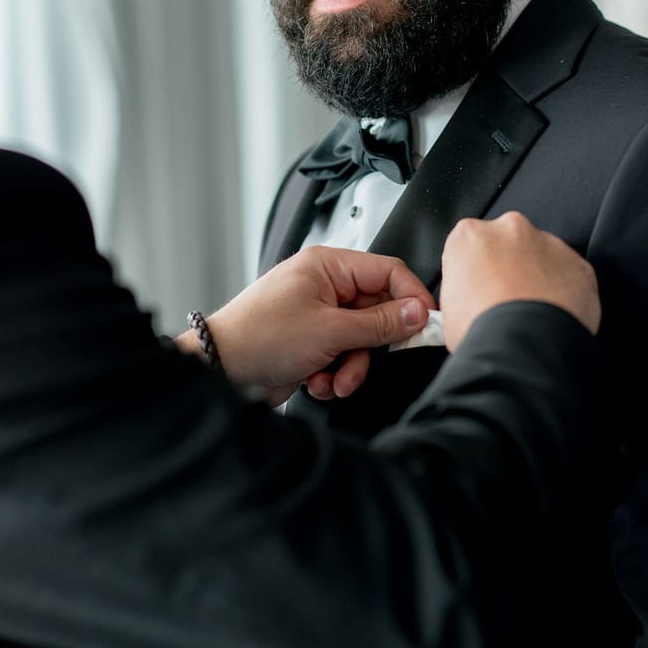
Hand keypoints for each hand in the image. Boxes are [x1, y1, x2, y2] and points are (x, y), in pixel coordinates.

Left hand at [177, 246, 434, 403]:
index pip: (388, 270)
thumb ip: (381, 323)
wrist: (221, 370)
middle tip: (371, 358)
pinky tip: (317, 381)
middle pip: (377, 310)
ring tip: (335, 378)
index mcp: (328, 266)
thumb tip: (417, 314)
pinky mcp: (311, 340)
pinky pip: (342, 355)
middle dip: (372, 345)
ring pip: (361, 339)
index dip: (411, 296)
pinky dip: (335, 373)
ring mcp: (317, 314)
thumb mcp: (331, 331)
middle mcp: (324, 285)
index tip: (426, 324)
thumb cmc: (260, 336)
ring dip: (352, 365)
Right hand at [440, 212, 600, 351]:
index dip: (472, 275)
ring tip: (531, 318)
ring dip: (537, 280)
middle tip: (504, 305)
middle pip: (507, 245)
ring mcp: (549, 244)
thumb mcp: (444, 312)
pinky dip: (565, 296)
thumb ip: (455, 295)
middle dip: (507, 269)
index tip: (475, 294)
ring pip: (542, 259)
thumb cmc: (479, 329)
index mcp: (470, 235)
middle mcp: (511, 229)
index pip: (468, 249)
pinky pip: (571, 278)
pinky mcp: (579, 265)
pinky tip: (554, 320)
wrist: (523, 347)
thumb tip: (463, 308)